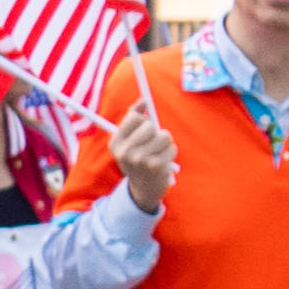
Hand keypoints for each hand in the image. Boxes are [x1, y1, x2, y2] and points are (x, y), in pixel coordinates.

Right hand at [110, 94, 175, 210]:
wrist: (144, 188)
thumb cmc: (138, 159)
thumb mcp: (129, 141)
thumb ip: (134, 119)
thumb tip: (143, 100)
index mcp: (115, 143)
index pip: (133, 118)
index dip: (143, 117)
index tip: (145, 121)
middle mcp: (125, 152)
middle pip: (149, 126)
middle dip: (155, 131)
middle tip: (152, 141)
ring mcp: (140, 160)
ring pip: (164, 135)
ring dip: (166, 142)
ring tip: (159, 151)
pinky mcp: (156, 166)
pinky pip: (172, 148)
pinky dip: (171, 152)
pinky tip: (164, 160)